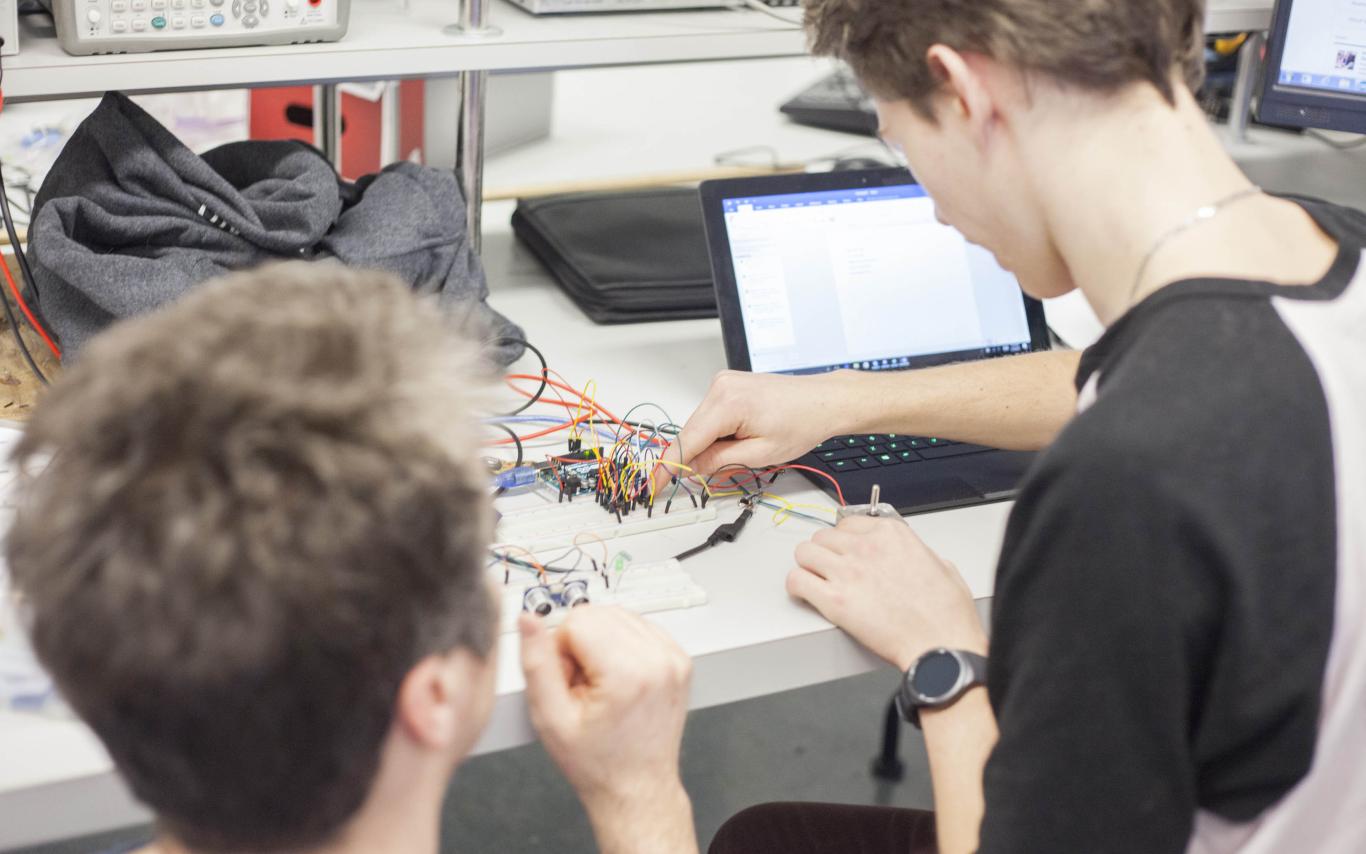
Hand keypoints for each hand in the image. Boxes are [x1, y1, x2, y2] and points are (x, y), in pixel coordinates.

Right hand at [519, 606, 694, 842]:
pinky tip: (617, 679)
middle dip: (580, 644)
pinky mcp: (679, 659)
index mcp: (629, 673)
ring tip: (600, 685)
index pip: (578, 619)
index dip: (561, 649)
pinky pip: (639, 627)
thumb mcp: (551, 718)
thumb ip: (536, 663)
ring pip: (618, 615)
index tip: (568, 682)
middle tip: (582, 686)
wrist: (637, 787)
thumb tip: (528, 621)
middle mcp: (658, 659)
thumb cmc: (598, 764)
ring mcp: (673, 658)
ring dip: (600, 643)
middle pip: (598, 613)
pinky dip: (621, 645)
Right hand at [652, 369, 862, 491]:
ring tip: (747, 447)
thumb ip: (719, 462)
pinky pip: (710, 416)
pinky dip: (718, 433)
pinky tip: (743, 437)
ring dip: (712, 445)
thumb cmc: (802, 422)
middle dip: (698, 458)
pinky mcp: (727, 386)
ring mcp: (722, 383)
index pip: (686, 440)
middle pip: (691, 433)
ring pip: (700, 426)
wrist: (822, 401)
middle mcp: (720, 386)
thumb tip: (690, 468)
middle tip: (725, 470)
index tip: (653, 486)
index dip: (667, 467)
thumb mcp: (760, 454)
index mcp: (727, 402)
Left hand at [789, 514, 986, 669]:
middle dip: (825, 553)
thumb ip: (920, 554)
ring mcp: (848, 572)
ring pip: (804, 553)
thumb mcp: (943, 566)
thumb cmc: (945, 615)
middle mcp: (866, 548)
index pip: (848, 523)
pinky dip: (797, 587)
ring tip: (815, 580)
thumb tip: (913, 557)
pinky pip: (796, 581)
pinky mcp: (834, 600)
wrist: (940, 647)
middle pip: (823, 537)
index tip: (844, 550)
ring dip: (808, 566)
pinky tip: (805, 594)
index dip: (844, 540)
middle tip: (830, 568)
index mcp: (891, 535)